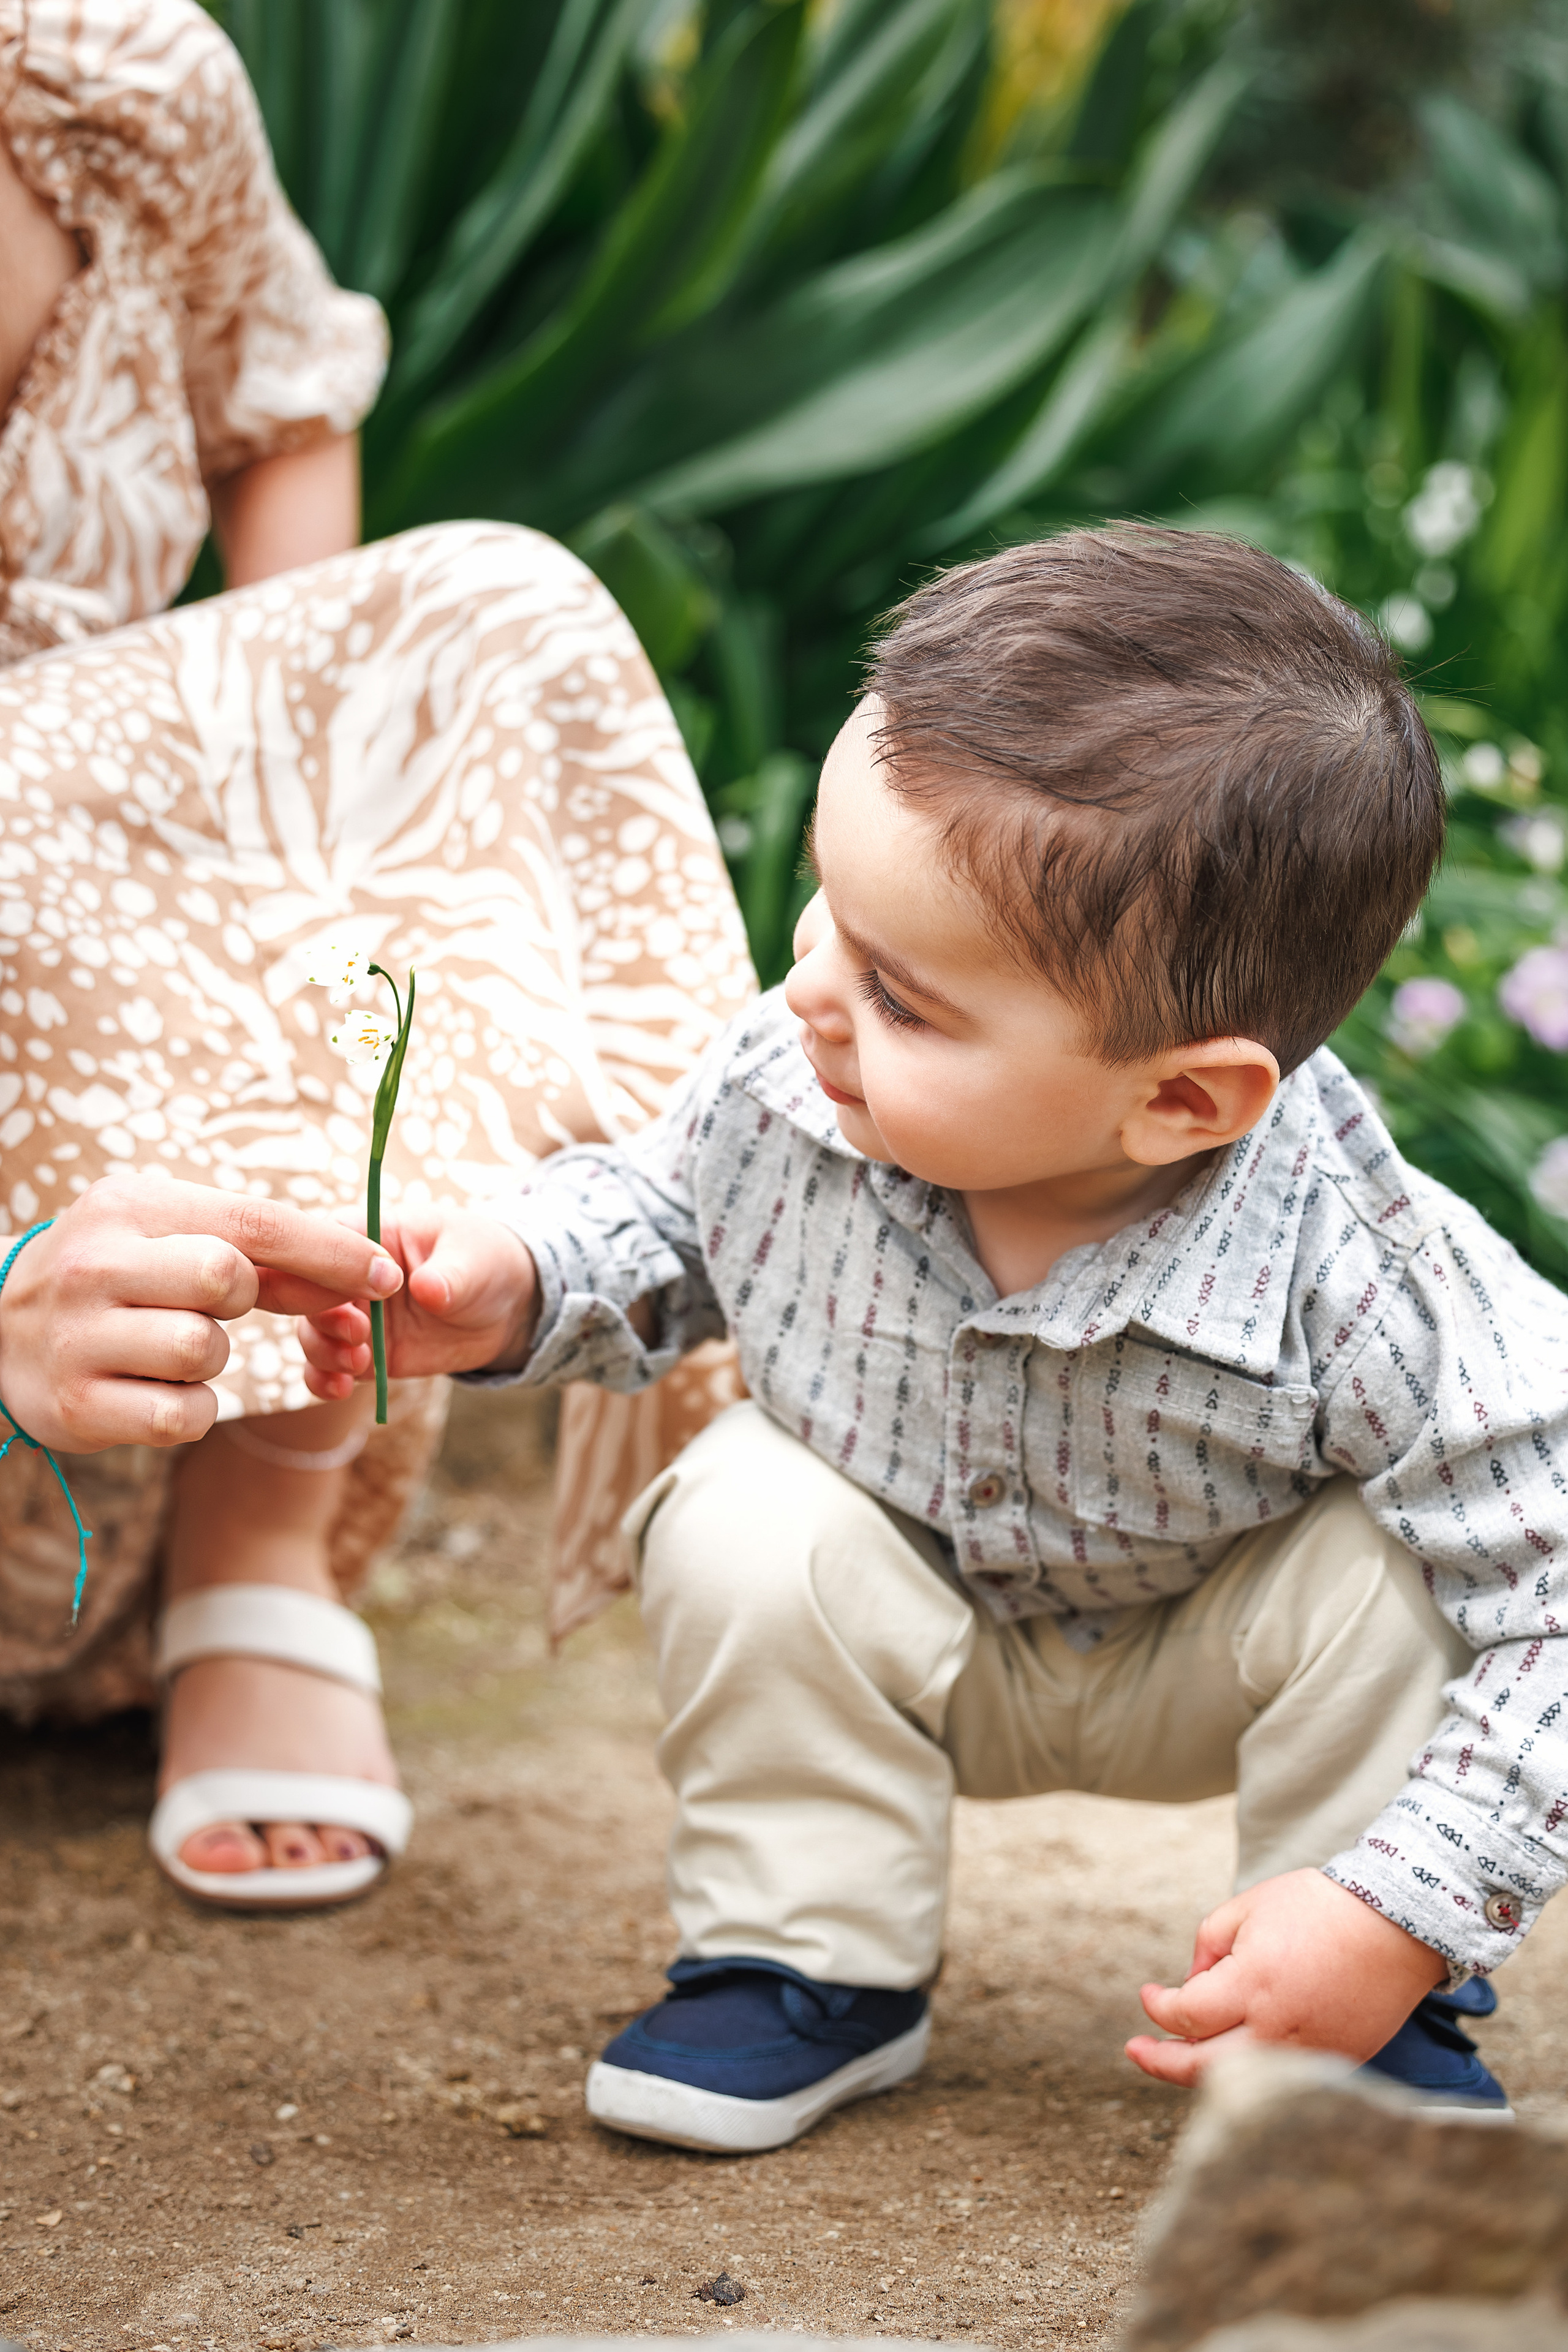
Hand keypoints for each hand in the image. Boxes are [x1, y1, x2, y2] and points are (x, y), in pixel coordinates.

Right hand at [0, 1174, 402, 1452]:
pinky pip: (182, 1416)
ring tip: (171, 1347)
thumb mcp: (166, 1234)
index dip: (331, 1251)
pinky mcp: (77, 1406)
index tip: (388, 1274)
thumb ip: (255, 1249)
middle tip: (218, 1307)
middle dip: (248, 1301)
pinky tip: (155, 1390)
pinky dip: (189, 1410)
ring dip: (213, 1361)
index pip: (253, 1222)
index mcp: (130, 1207)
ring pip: (205, 1353)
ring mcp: (80, 1337)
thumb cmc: (113, 1274)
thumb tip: (362, 1271)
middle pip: (228, 1281)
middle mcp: (97, 1265)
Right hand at [297, 1206, 538, 1398]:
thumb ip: (447, 1274)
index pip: (326, 1238)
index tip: (344, 1289)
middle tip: (358, 1332)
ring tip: (357, 1362)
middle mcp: (349, 1276)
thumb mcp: (472, 1259)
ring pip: (313, 1332)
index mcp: (370, 1234)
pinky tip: (341, 1389)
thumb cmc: (484, 1261)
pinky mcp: (364, 1352)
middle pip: (309, 1291)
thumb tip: (425, 1289)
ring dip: (323, 1351)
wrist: (507, 1308)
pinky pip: (330, 1368)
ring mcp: (354, 1316)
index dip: (321, 1263)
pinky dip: (325, 1379)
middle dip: (323, 1315)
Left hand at [1125, 1867, 1446, 2087]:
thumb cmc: (1318, 1908)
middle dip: (1161, 2063)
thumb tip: (1191, 1987)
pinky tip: (1233, 2050)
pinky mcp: (1336, 2063)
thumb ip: (1207, 1948)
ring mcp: (1309, 2055)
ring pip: (1240, 2081)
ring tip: (1178, 2053)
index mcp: (1252, 1987)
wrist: (1396, 1926)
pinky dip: (1250, 2069)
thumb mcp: (1247, 1908)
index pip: (1185, 2016)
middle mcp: (1278, 2030)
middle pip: (1203, 2069)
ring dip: (1204, 2070)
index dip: (1158, 2007)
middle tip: (1136, 2051)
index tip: (1149, 1994)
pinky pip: (1280, 2078)